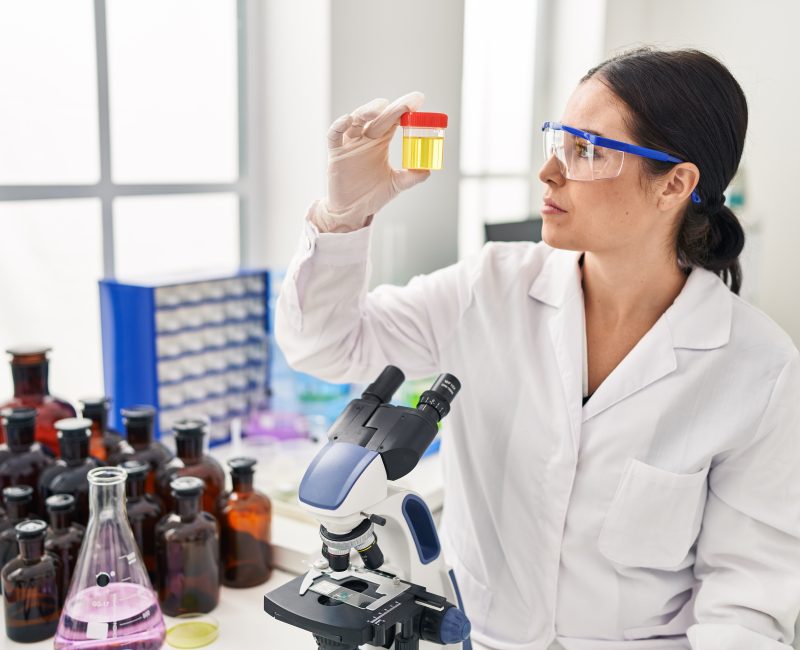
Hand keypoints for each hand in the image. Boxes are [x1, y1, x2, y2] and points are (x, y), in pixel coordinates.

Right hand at [311, 91, 430, 232]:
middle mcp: (365, 139)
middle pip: (377, 117)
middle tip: (407, 103)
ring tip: (379, 108)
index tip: (418, 101)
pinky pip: (334, 136)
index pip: (393, 120)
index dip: (404, 109)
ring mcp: (349, 144)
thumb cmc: (372, 195)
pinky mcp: (335, 153)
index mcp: (380, 142)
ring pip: (356, 121)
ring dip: (367, 112)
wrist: (353, 211)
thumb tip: (428, 170)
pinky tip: (347, 120)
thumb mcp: (396, 185)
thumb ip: (411, 177)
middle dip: (392, 109)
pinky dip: (339, 126)